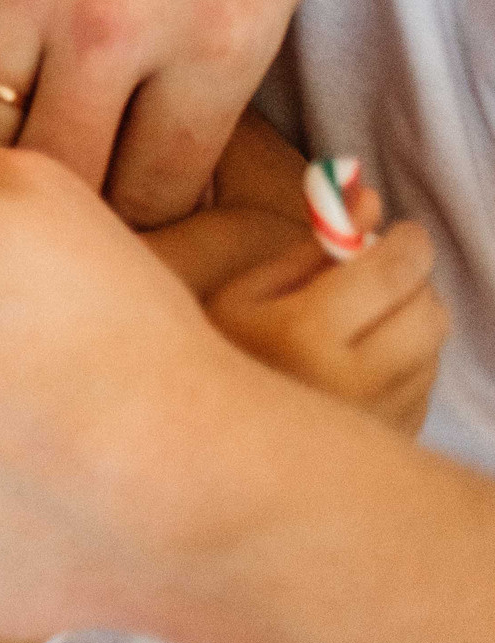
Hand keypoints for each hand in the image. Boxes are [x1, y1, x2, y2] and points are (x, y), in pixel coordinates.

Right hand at [208, 174, 447, 434]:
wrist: (210, 444)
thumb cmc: (225, 351)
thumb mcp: (248, 292)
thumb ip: (317, 245)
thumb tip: (371, 198)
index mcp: (303, 333)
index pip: (392, 272)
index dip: (408, 242)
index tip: (403, 231)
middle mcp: (350, 383)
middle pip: (427, 312)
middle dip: (415, 282)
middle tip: (386, 272)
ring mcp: (377, 419)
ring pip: (433, 348)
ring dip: (410, 322)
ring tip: (363, 323)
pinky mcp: (394, 442)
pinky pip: (425, 385)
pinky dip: (406, 363)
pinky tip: (362, 364)